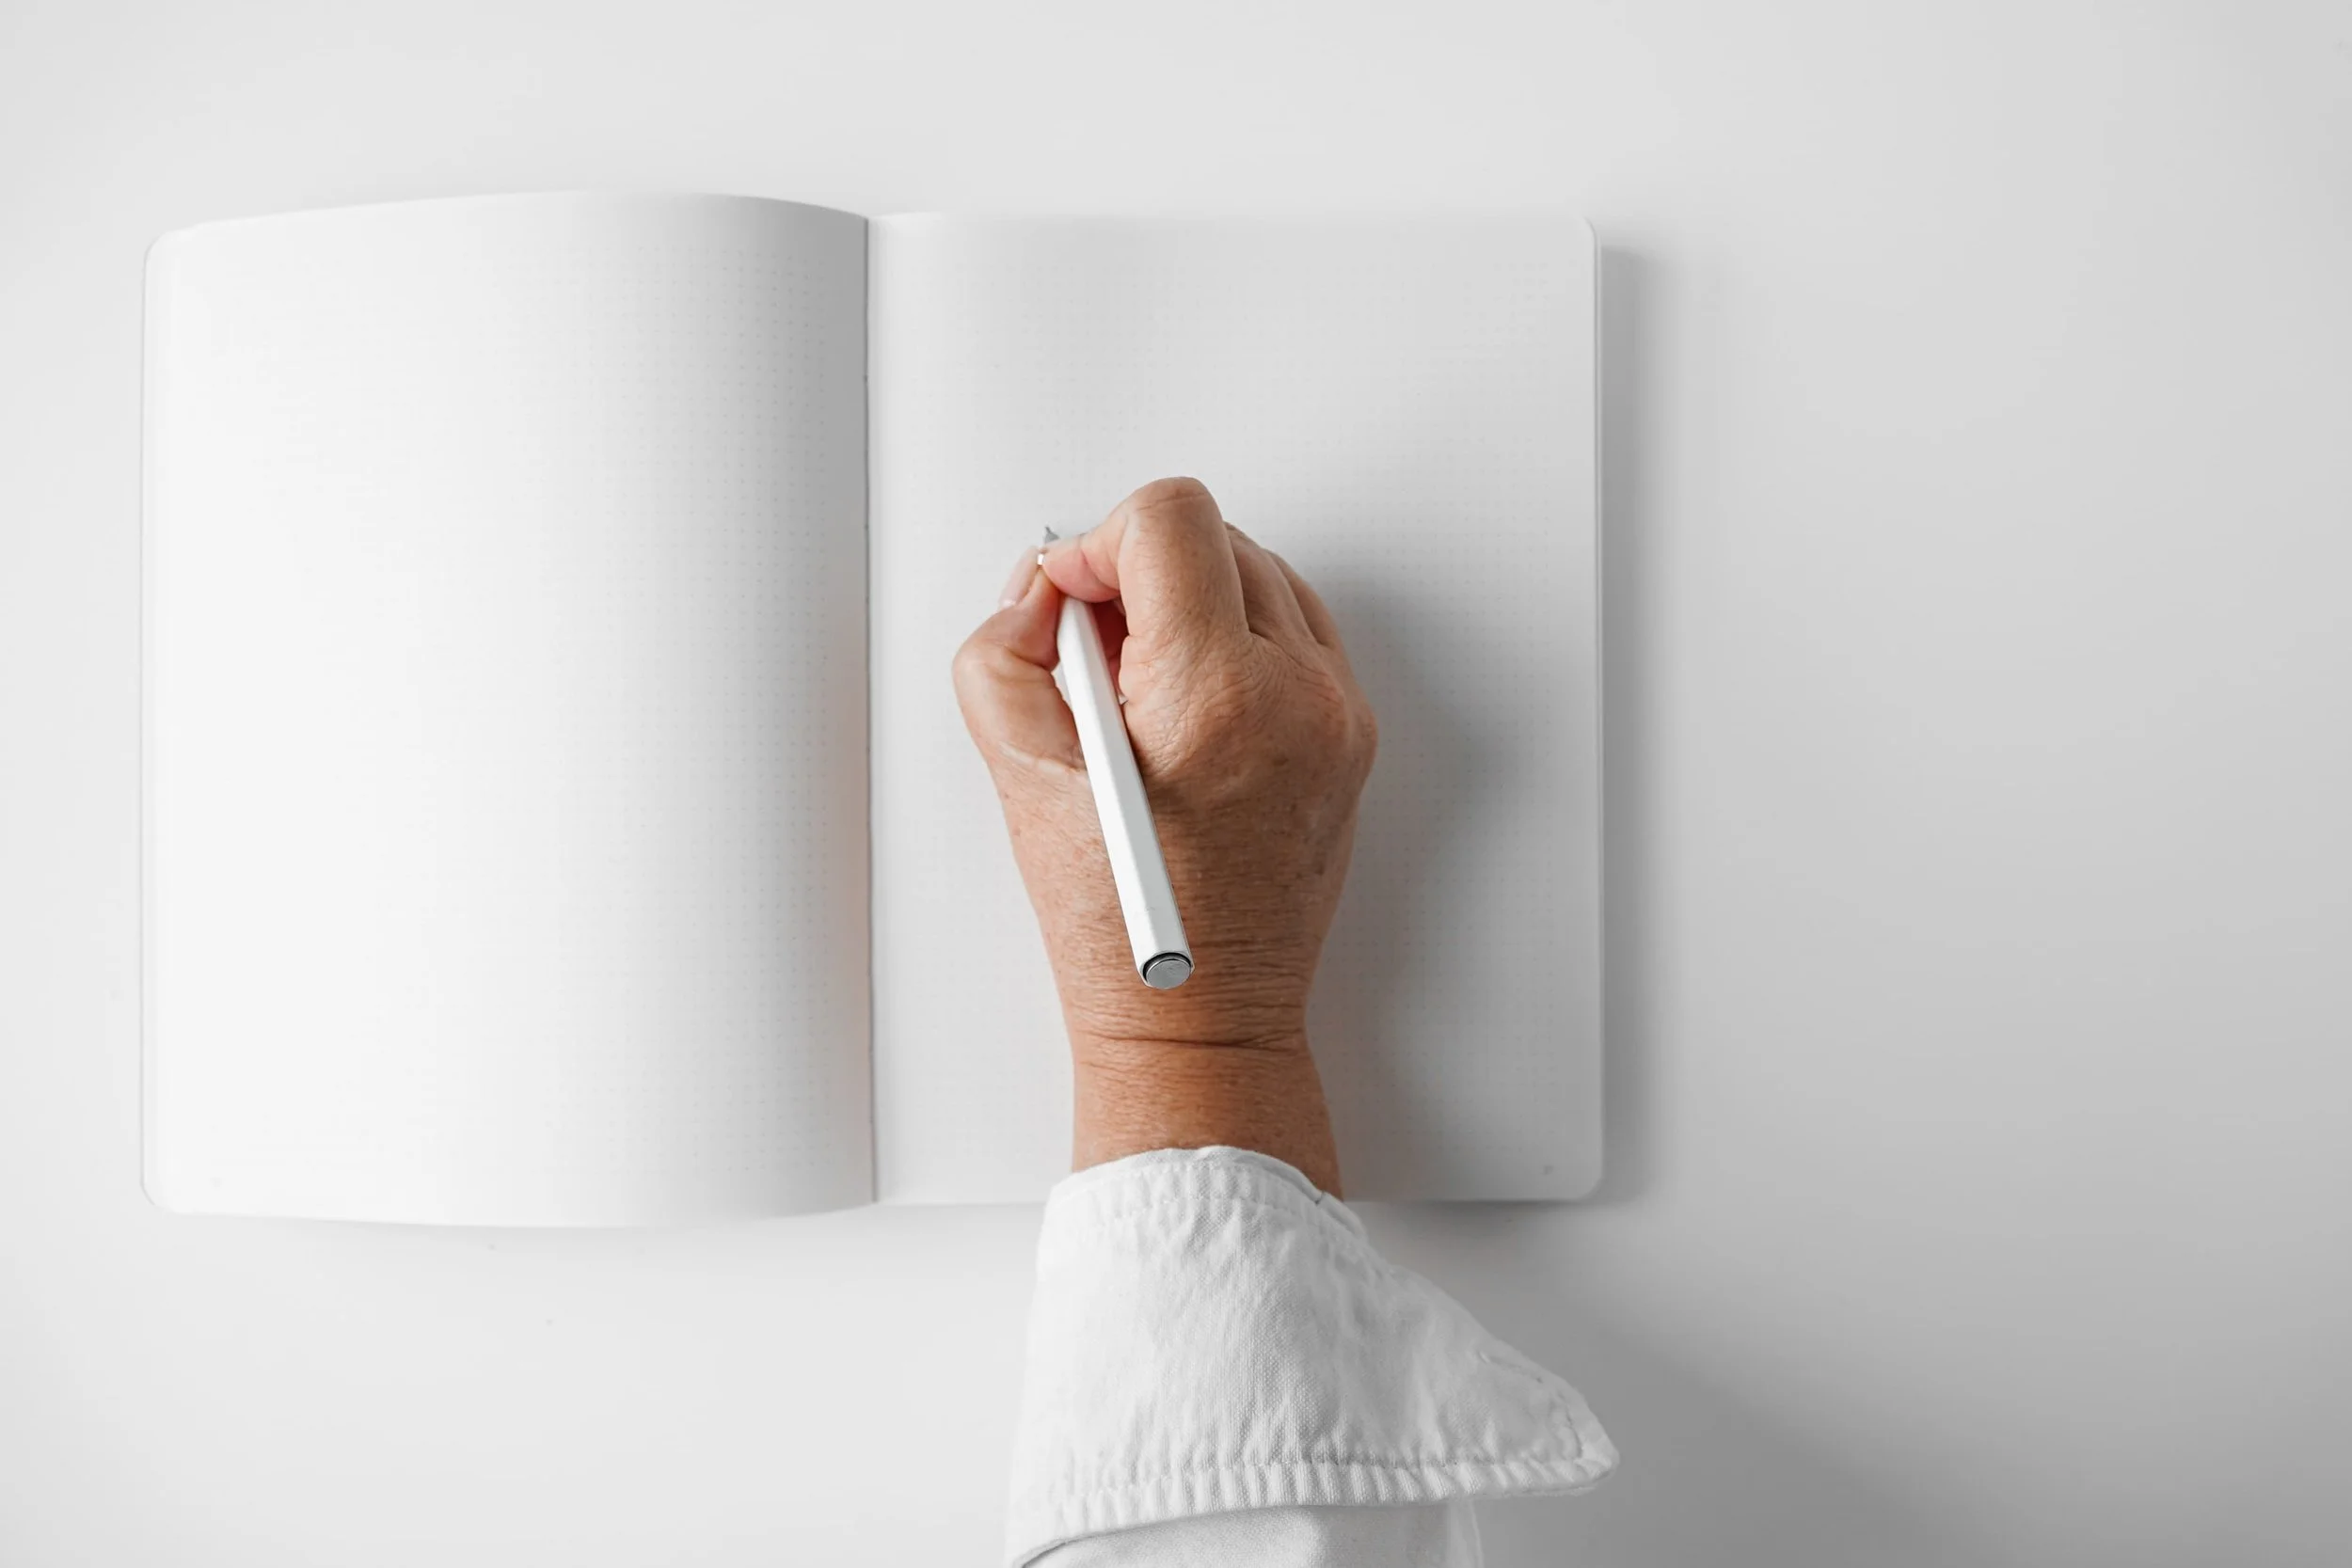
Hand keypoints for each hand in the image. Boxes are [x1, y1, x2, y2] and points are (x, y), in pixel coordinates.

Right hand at [953, 478, 1376, 1193]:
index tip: (1073, 599)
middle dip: (1139, 577)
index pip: (1171, 517)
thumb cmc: (1124, 929)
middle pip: (1215, 537)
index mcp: (1217, 694)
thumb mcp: (1018, 775)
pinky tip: (1189, 708)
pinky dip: (1239, 641)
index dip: (1100, 542)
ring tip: (1140, 692)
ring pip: (1260, 575)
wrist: (1202, 1019)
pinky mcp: (1352, 737)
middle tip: (1095, 657)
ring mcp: (1338, 714)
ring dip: (1192, 603)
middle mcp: (1297, 693)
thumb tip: (1041, 591)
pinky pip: (1297, 631)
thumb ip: (1005, 651)